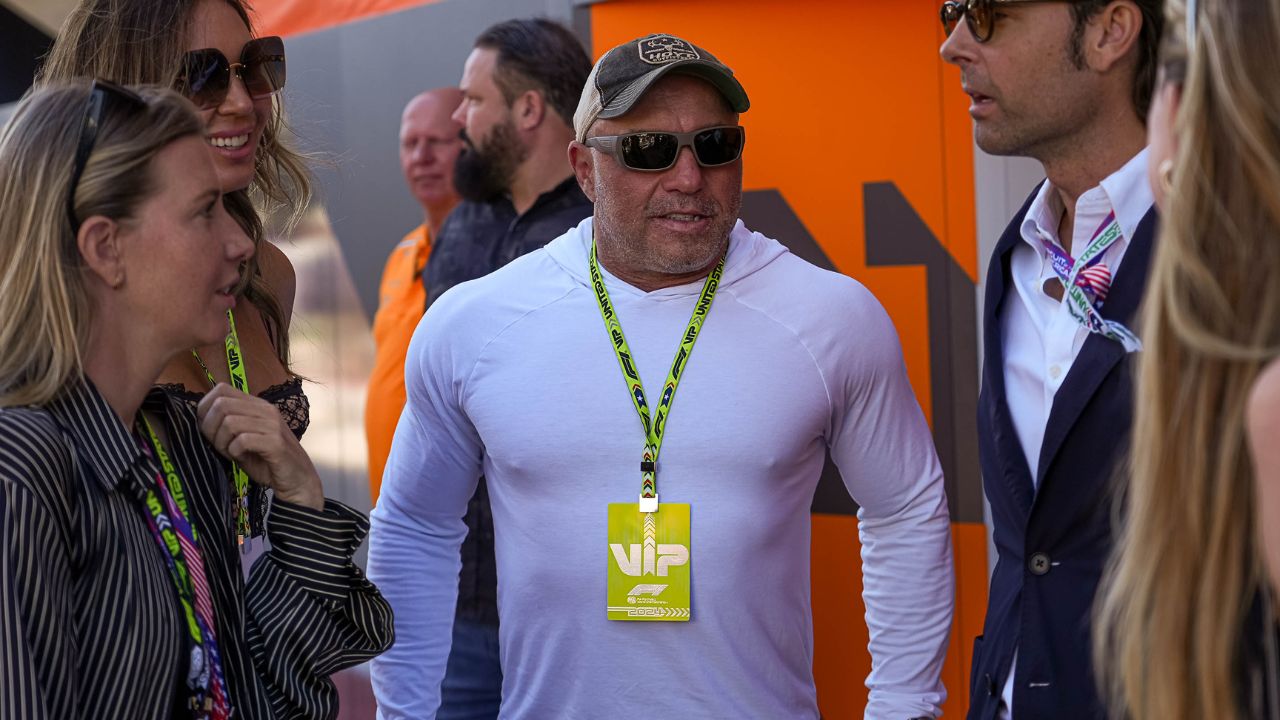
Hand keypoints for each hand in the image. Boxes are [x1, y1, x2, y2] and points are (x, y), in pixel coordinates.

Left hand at [197, 383, 323, 509]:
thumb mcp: (243, 439)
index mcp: (257, 405)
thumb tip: (199, 418)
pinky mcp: (275, 443)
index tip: (208, 429)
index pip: (221, 389)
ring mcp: (272, 425)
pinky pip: (242, 440)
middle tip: (218, 445)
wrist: (297, 481)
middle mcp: (266, 410)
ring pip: (230, 422)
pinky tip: (240, 458)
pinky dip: (234, 452)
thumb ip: (227, 426)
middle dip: (210, 428)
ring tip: (230, 453)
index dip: (205, 408)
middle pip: (221, 405)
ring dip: (222, 442)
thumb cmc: (266, 461)